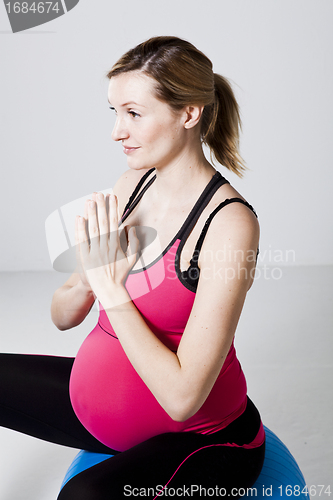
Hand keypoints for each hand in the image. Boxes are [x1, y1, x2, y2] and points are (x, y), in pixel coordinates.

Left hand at [75, 192, 138, 307]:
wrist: (109, 289)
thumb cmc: (120, 274)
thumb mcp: (132, 259)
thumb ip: (134, 243)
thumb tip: (131, 228)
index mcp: (116, 245)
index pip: (114, 222)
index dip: (113, 208)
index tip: (112, 197)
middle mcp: (105, 246)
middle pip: (103, 222)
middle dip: (101, 206)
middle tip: (99, 194)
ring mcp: (95, 251)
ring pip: (92, 229)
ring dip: (91, 213)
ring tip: (89, 200)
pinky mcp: (85, 257)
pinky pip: (82, 240)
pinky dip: (80, 229)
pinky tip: (79, 218)